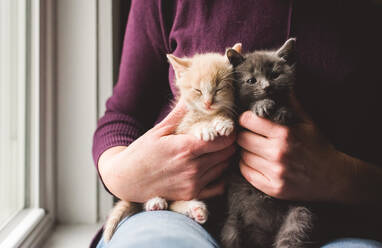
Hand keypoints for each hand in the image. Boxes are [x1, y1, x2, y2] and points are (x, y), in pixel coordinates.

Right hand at [98, 102, 235, 202]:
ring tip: (216, 150)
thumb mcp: (158, 130)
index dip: (229, 132)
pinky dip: (220, 176)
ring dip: (224, 158)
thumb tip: (192, 95)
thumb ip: (180, 114)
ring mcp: (193, 184)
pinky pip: (218, 186)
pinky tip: (212, 167)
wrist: (125, 179)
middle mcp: (193, 168)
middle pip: (227, 153)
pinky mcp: (191, 196)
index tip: (225, 127)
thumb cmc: (141, 153)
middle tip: (223, 137)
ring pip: (224, 168)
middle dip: (228, 143)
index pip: (224, 139)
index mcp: (186, 148)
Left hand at [237, 96, 346, 201]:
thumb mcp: (307, 122)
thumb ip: (291, 103)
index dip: (246, 119)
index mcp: (284, 134)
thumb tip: (280, 84)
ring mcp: (274, 172)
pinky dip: (247, 167)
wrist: (333, 177)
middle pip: (242, 139)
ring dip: (246, 152)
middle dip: (245, 135)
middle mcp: (277, 153)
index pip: (248, 121)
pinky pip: (246, 173)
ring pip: (243, 157)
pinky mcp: (272, 188)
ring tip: (256, 150)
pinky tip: (256, 163)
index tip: (248, 120)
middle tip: (251, 136)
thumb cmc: (318, 146)